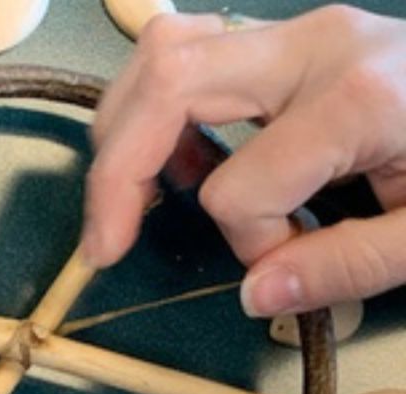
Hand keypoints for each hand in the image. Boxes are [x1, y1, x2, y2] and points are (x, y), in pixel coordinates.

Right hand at [84, 6, 405, 316]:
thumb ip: (343, 267)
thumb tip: (251, 295)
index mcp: (358, 97)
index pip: (241, 186)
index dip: (248, 244)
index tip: (285, 266)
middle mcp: (312, 44)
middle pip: (168, 83)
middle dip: (117, 173)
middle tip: (104, 244)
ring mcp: (295, 28)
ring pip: (162, 51)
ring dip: (126, 129)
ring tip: (131, 195)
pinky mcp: (286, 34)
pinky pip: (187, 49)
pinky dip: (157, 105)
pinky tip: (181, 153)